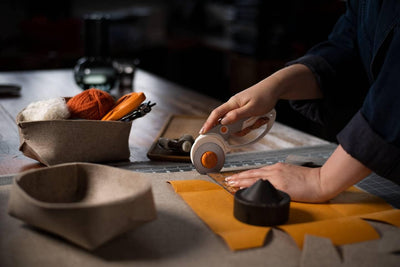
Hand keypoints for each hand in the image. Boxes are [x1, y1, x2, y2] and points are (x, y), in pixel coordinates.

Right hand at [200, 64, 321, 133]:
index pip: (216, 114)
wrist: (274, 88)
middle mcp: (234, 106)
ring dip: (250, 126)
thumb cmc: (264, 95)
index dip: (209, 123)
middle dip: (239, 129)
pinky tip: (262, 118)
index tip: (203, 132)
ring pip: (238, 124)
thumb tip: (224, 122)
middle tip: (251, 125)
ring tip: (261, 119)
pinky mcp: (245, 111)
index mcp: (233, 104)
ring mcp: (239, 109)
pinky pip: (245, 122)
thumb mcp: (252, 108)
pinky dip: (253, 123)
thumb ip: (237, 115)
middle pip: (228, 123)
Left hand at [225, 145, 371, 202]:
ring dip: (240, 180)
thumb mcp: (293, 174)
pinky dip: (250, 186)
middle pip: (252, 173)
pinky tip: (243, 188)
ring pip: (253, 178)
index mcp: (278, 168)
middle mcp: (275, 171)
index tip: (237, 176)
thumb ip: (282, 177)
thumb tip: (274, 183)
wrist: (322, 180)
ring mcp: (276, 177)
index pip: (258, 172)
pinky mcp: (280, 185)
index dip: (246, 175)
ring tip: (230, 183)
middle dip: (239, 176)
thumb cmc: (311, 179)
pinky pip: (261, 185)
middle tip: (227, 179)